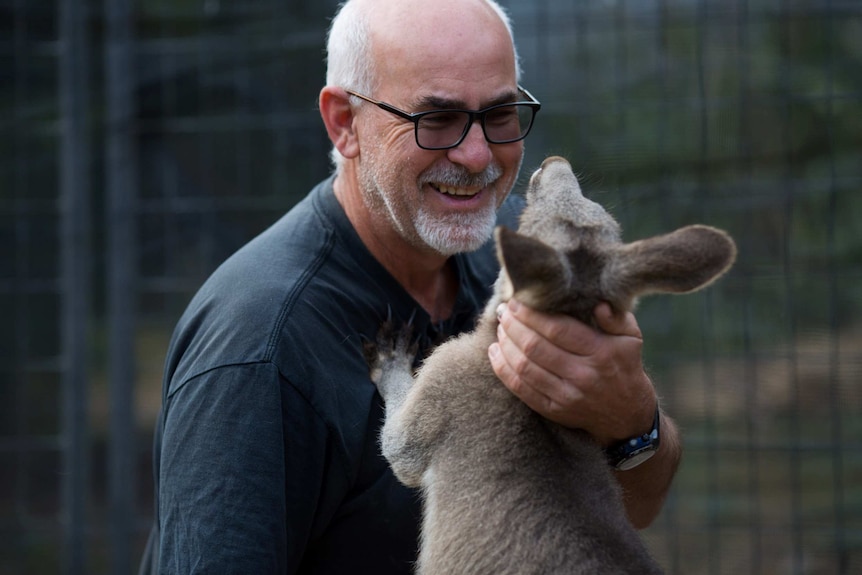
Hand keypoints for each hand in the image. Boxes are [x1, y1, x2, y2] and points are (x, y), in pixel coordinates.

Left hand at [488, 299, 656, 446]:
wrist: (627, 416)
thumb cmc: (625, 367)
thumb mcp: (632, 338)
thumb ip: (616, 317)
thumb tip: (597, 304)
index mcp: (601, 353)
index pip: (558, 329)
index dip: (532, 314)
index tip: (517, 301)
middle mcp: (583, 376)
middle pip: (535, 347)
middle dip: (513, 325)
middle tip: (503, 311)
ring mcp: (566, 395)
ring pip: (524, 367)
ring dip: (505, 344)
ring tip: (501, 327)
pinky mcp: (553, 410)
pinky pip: (520, 388)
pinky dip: (502, 368)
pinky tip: (495, 351)